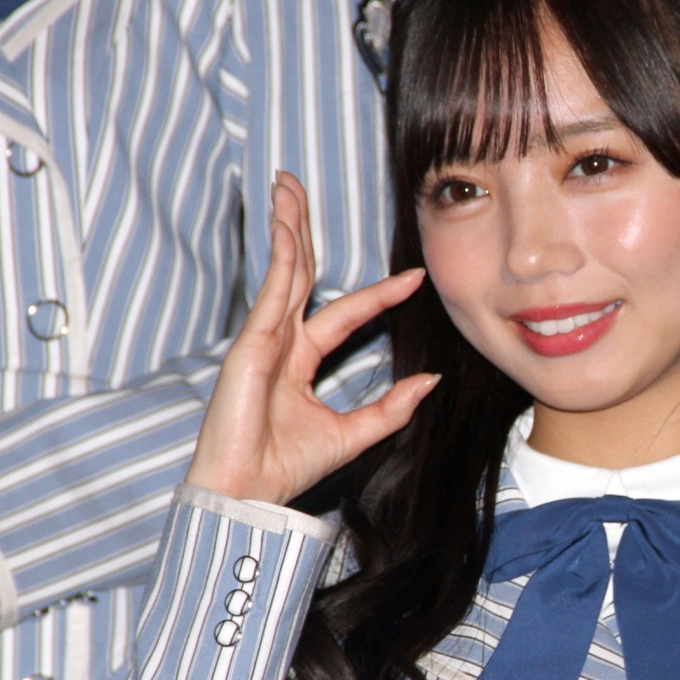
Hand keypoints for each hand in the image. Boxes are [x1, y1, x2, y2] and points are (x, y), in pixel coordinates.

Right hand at [186, 171, 436, 504]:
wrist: (249, 493)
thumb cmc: (288, 467)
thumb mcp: (353, 434)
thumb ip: (390, 408)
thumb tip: (429, 380)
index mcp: (301, 360)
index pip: (345, 313)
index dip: (379, 294)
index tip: (414, 277)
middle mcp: (280, 343)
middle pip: (300, 274)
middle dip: (302, 229)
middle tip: (301, 186)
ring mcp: (262, 340)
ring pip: (283, 272)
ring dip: (287, 226)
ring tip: (288, 185)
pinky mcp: (249, 344)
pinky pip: (273, 292)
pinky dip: (283, 258)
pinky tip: (290, 227)